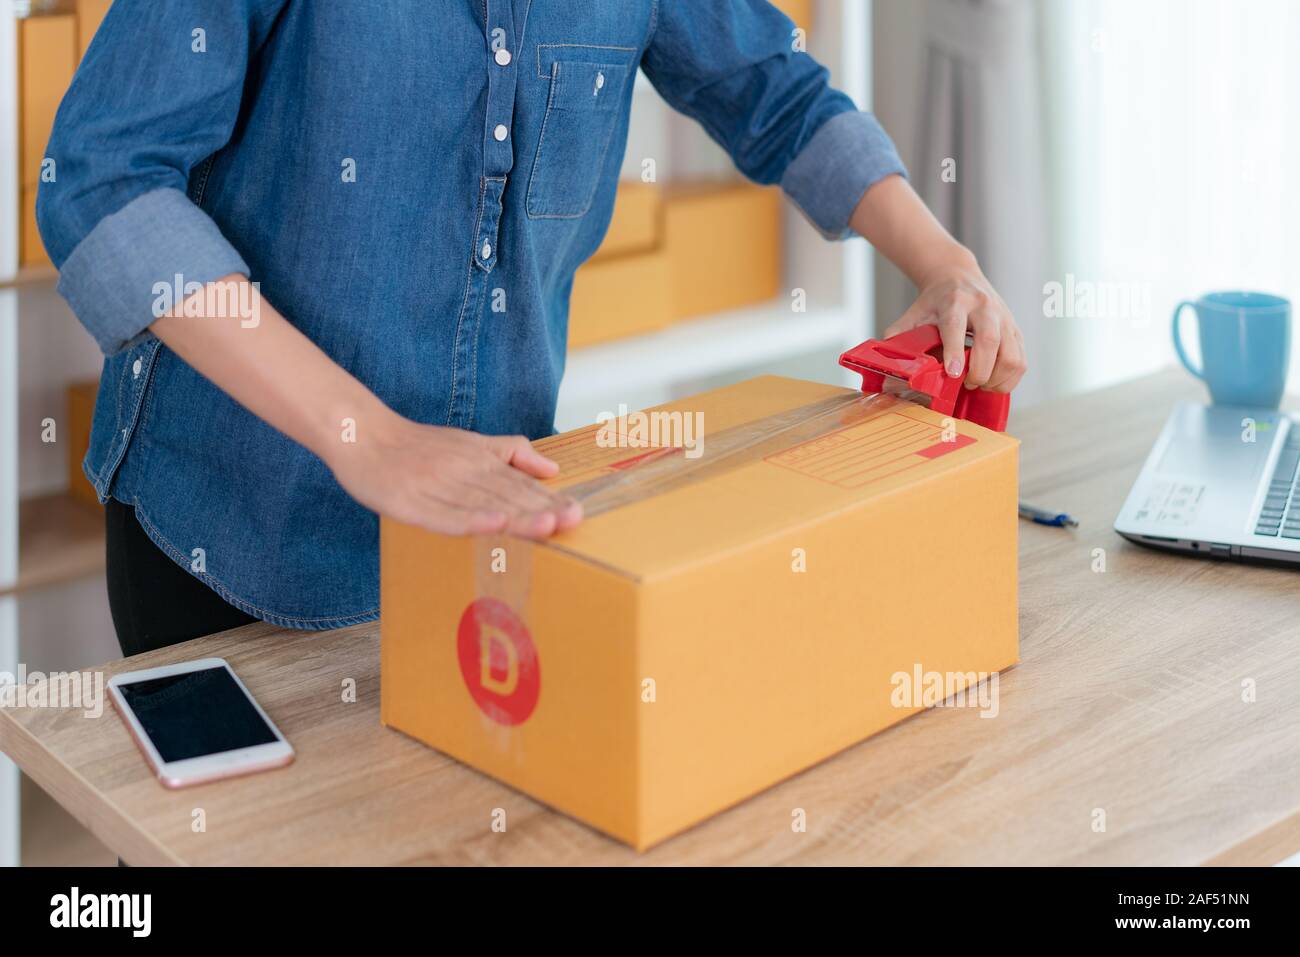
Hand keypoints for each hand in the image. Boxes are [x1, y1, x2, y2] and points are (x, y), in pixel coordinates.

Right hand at [325, 412, 583, 538]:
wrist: (364, 437)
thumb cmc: (418, 446)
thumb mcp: (470, 441)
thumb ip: (511, 451)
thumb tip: (552, 469)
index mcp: (480, 460)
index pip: (520, 484)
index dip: (549, 499)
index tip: (576, 512)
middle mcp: (464, 471)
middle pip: (507, 494)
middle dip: (541, 509)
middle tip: (571, 520)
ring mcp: (438, 487)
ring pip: (482, 504)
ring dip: (515, 516)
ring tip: (545, 526)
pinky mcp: (412, 502)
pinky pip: (444, 515)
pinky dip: (469, 520)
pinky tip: (492, 526)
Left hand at [884, 260, 1026, 392]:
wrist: (958, 276)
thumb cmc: (934, 301)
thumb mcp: (914, 312)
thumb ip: (899, 334)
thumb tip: (885, 361)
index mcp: (955, 302)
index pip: (957, 327)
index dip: (955, 351)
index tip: (954, 373)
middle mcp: (984, 307)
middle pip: (990, 342)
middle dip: (980, 371)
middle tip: (967, 384)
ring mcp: (1004, 318)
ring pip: (1012, 354)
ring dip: (997, 378)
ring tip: (980, 385)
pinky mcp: (1016, 329)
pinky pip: (1021, 359)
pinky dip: (1010, 378)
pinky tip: (994, 382)